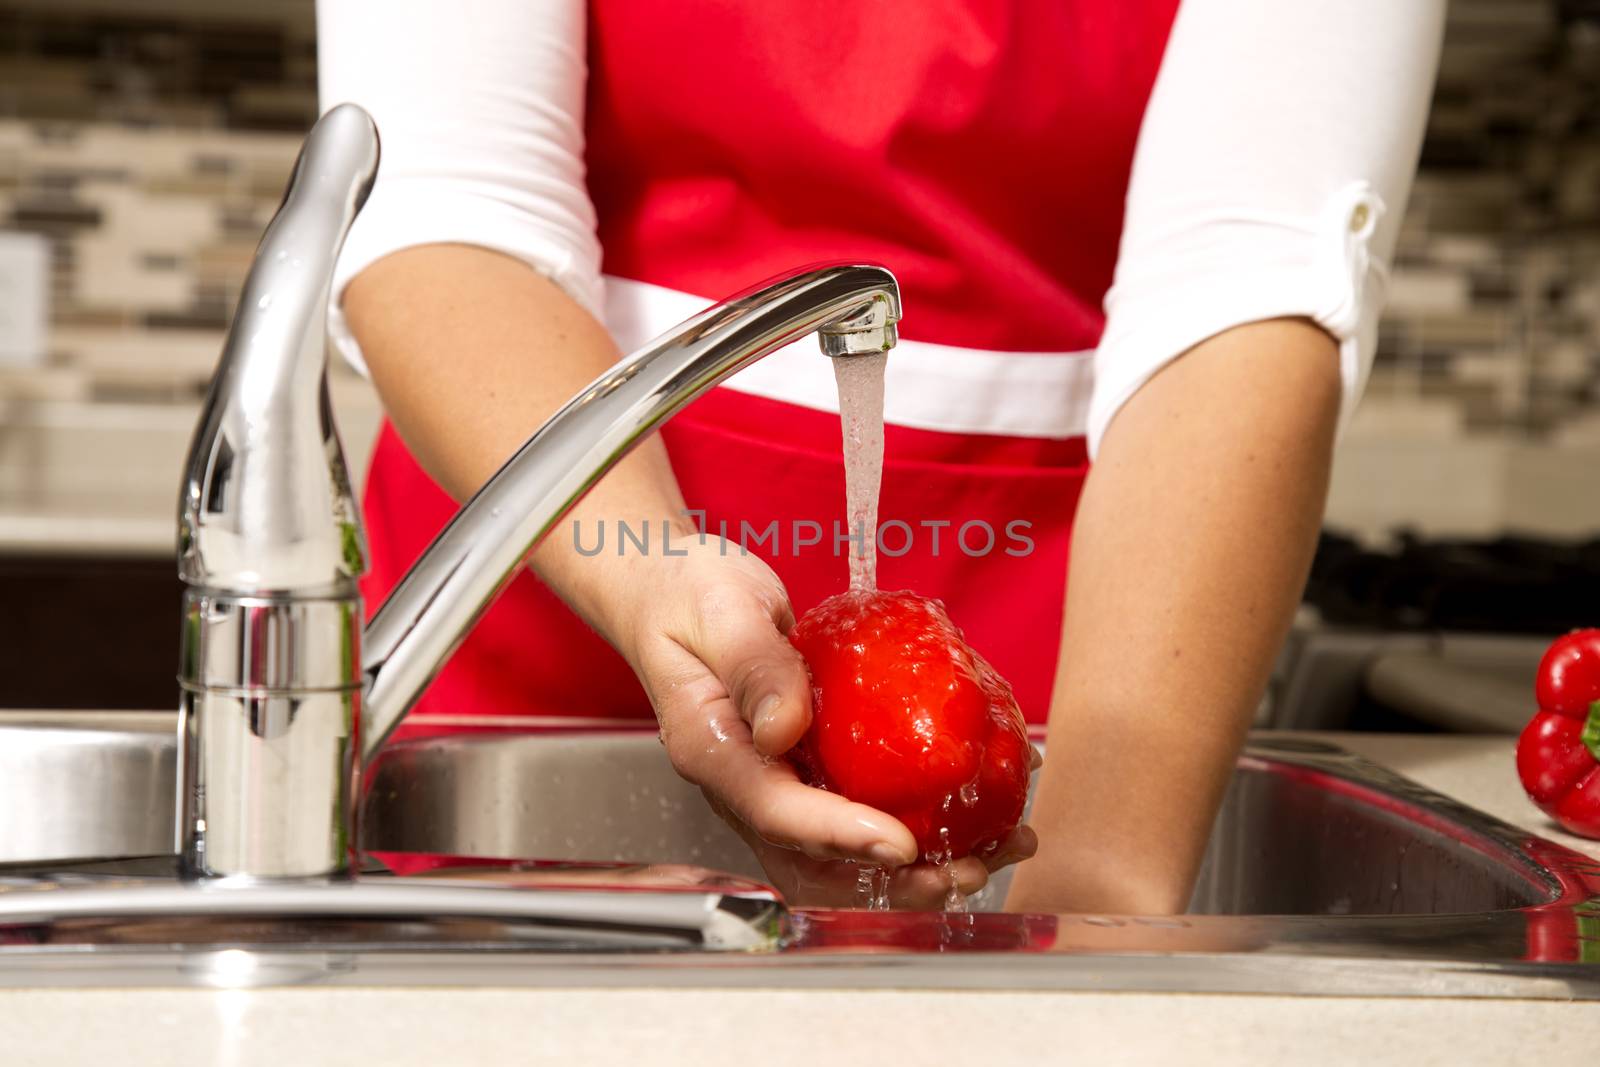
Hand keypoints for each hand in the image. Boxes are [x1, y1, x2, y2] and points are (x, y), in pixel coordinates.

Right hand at [589, 529, 1036, 907]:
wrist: (672, 589)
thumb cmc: (689, 593)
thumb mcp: (720, 611)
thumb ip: (753, 665)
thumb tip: (784, 729)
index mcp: (714, 751)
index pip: (776, 813)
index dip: (840, 836)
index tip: (900, 843)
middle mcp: (745, 785)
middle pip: (816, 864)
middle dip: (893, 881)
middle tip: (968, 866)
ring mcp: (779, 783)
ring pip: (847, 857)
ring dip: (923, 867)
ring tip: (997, 847)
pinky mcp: (810, 772)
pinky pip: (865, 812)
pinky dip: (926, 824)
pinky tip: (986, 808)